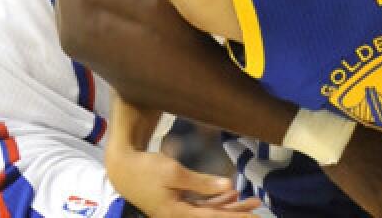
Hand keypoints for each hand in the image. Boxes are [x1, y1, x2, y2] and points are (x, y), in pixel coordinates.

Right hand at [105, 145, 260, 217]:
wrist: (122, 168)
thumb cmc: (146, 169)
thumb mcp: (174, 174)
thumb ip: (202, 182)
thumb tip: (229, 187)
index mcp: (177, 213)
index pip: (213, 217)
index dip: (236, 216)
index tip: (254, 217)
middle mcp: (178, 215)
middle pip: (213, 216)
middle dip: (237, 213)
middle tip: (258, 208)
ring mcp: (177, 210)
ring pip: (209, 210)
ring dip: (230, 206)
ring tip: (251, 201)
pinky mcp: (176, 202)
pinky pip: (201, 204)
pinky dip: (216, 200)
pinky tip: (231, 195)